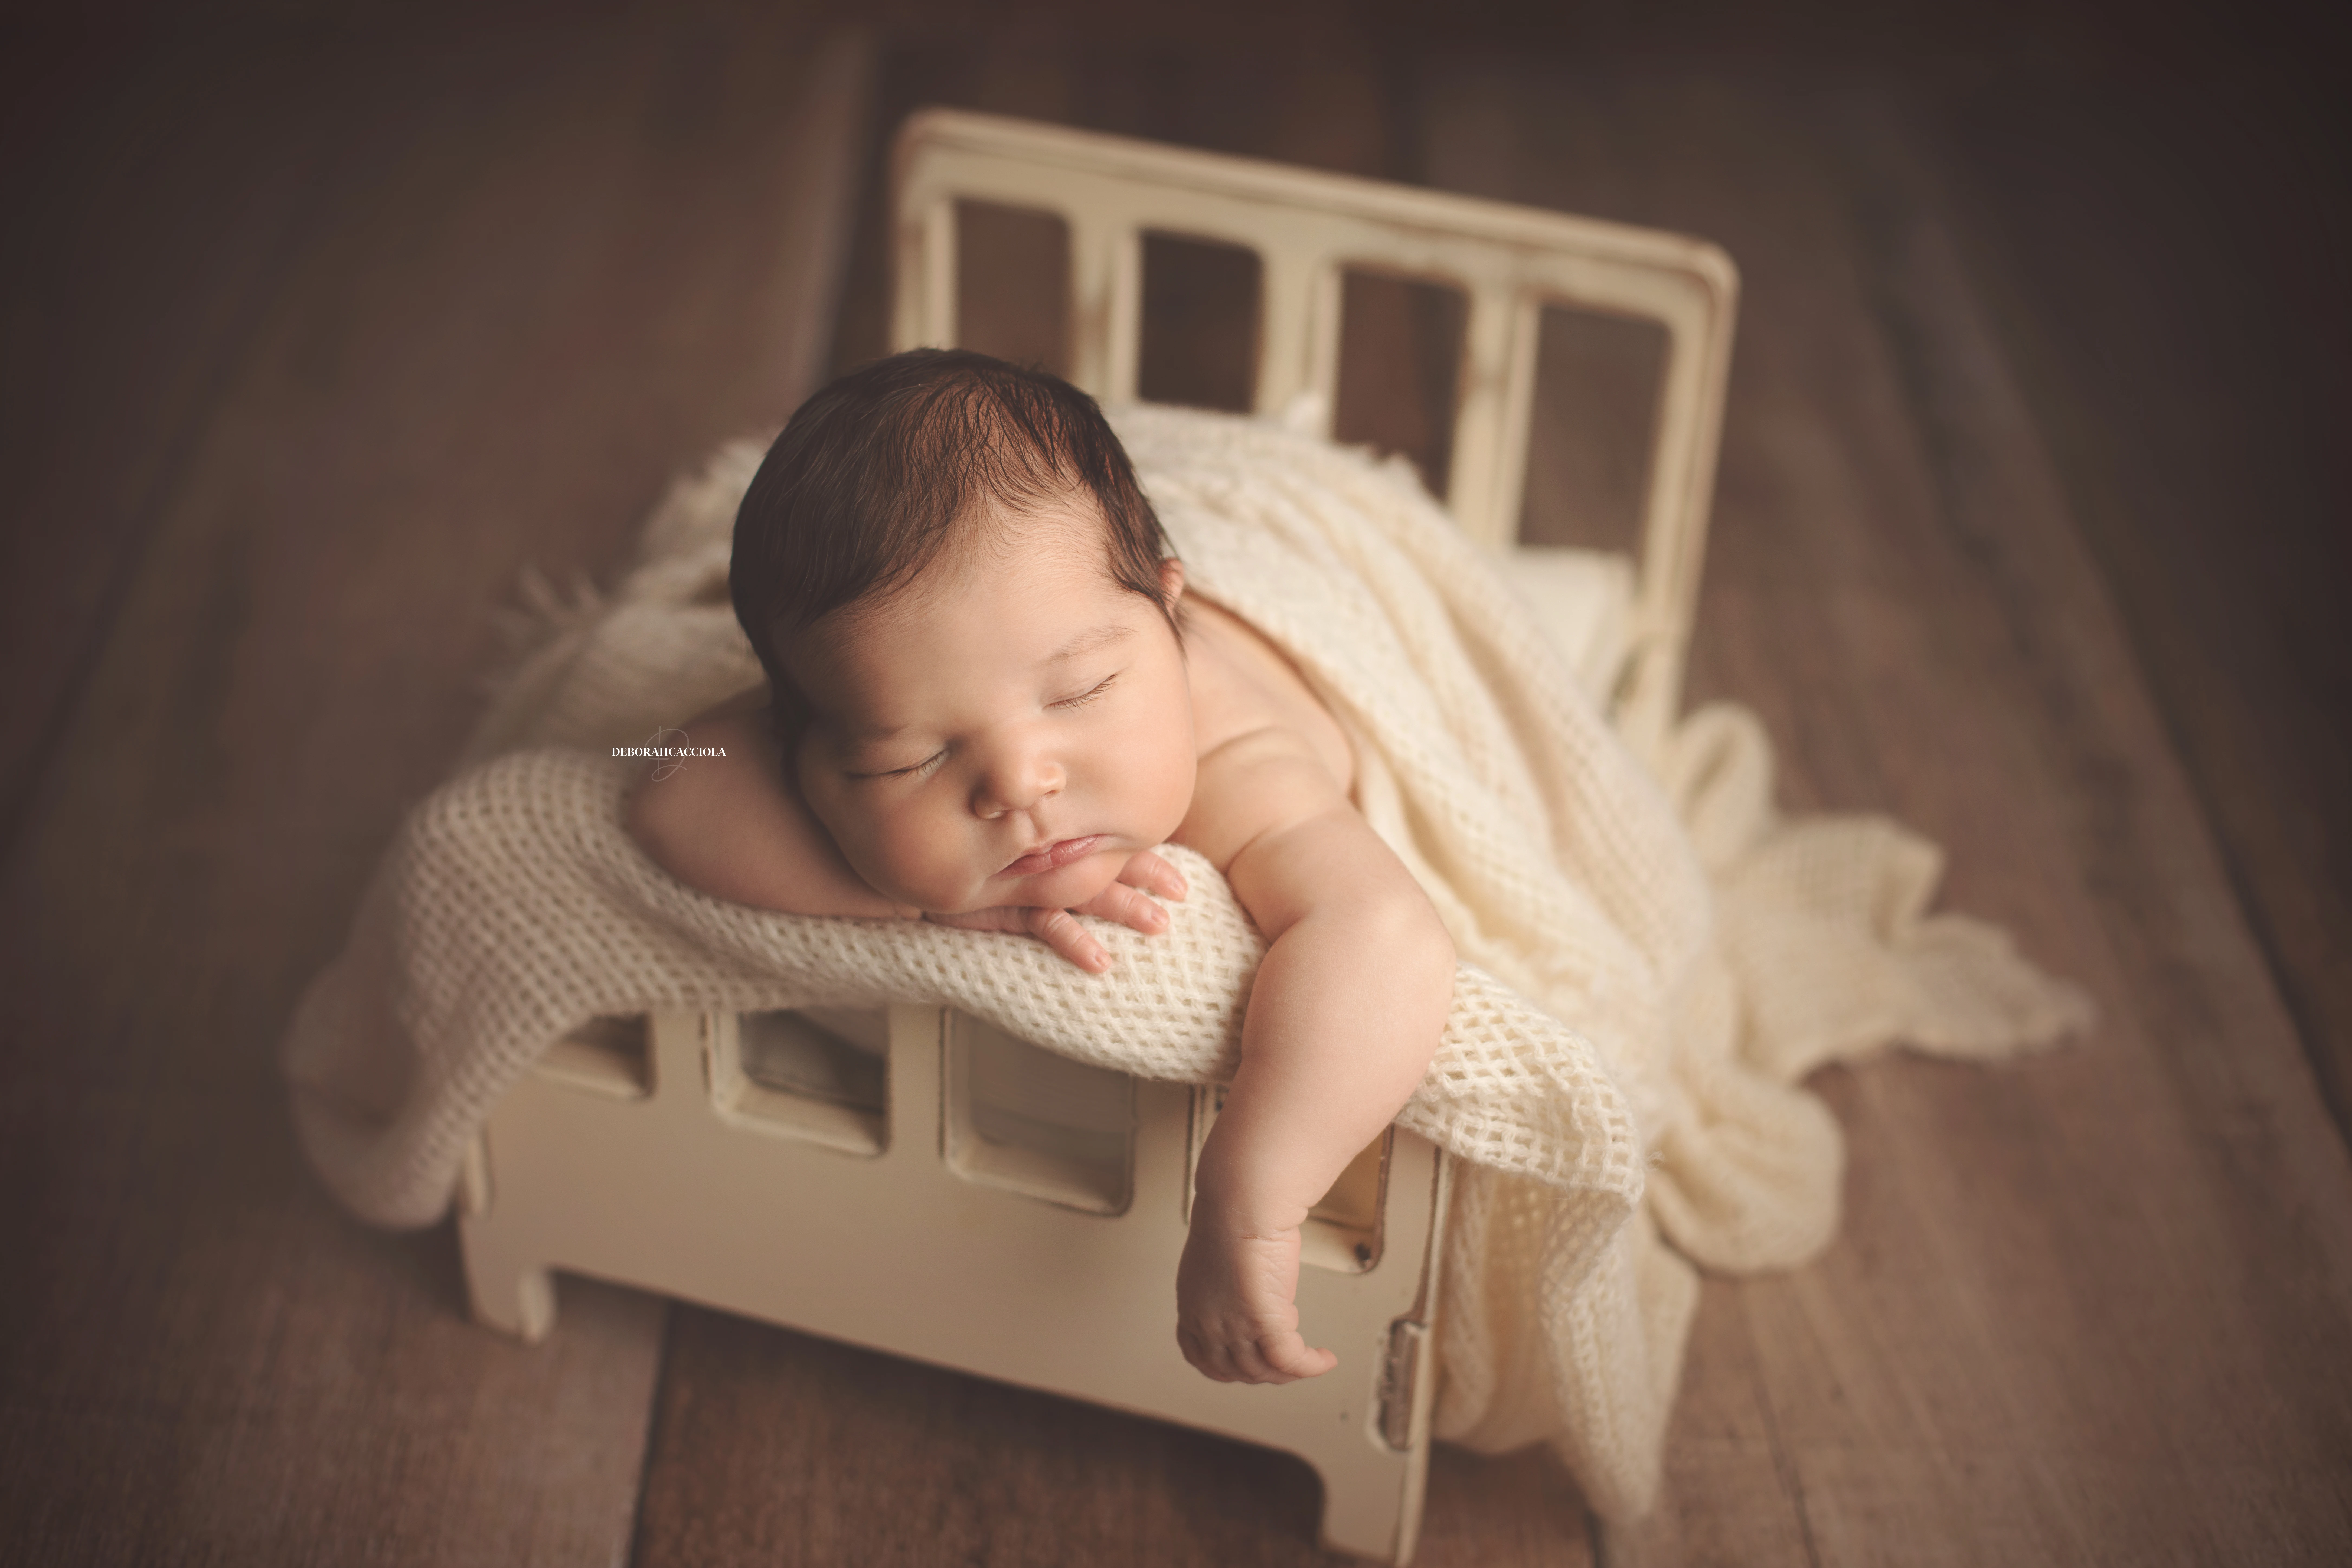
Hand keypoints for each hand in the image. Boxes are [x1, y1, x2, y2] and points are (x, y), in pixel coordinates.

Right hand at [921, 849, 1188, 972]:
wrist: (896, 865)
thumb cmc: (953, 861)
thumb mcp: (1002, 858)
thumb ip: (1042, 855)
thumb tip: (1090, 860)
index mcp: (1045, 845)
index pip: (1103, 845)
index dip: (1145, 859)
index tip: (1183, 881)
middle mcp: (1037, 858)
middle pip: (1102, 862)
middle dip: (1146, 875)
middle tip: (1183, 891)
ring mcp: (1019, 881)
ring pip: (1083, 890)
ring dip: (1122, 907)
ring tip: (1158, 924)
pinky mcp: (997, 905)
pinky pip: (1041, 923)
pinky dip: (1072, 941)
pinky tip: (1099, 961)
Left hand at [1174, 1216, 1337, 1383]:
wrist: (1244, 1201)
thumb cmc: (1234, 1216)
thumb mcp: (1219, 1260)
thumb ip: (1228, 1287)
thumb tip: (1250, 1296)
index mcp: (1191, 1306)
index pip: (1201, 1358)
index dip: (1226, 1367)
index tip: (1248, 1364)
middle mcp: (1207, 1322)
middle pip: (1235, 1370)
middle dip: (1263, 1371)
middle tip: (1287, 1360)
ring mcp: (1234, 1326)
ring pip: (1263, 1370)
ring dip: (1289, 1370)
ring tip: (1308, 1357)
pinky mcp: (1263, 1321)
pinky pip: (1290, 1360)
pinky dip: (1310, 1365)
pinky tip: (1324, 1360)